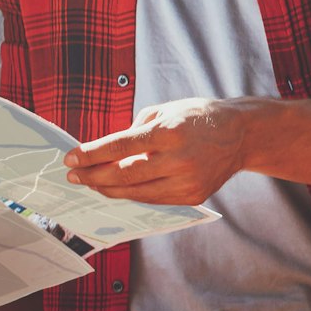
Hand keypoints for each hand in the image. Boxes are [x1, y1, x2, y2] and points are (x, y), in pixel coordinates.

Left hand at [65, 96, 263, 205]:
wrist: (240, 135)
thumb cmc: (198, 117)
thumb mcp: (166, 110)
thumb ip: (135, 131)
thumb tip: (106, 152)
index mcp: (169, 131)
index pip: (120, 146)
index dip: (91, 154)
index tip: (70, 158)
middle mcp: (178, 159)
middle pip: (123, 174)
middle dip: (92, 175)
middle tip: (73, 175)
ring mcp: (187, 182)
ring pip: (135, 192)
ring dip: (107, 188)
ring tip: (90, 182)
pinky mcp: (192, 197)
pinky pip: (152, 199)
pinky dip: (131, 194)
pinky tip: (116, 188)